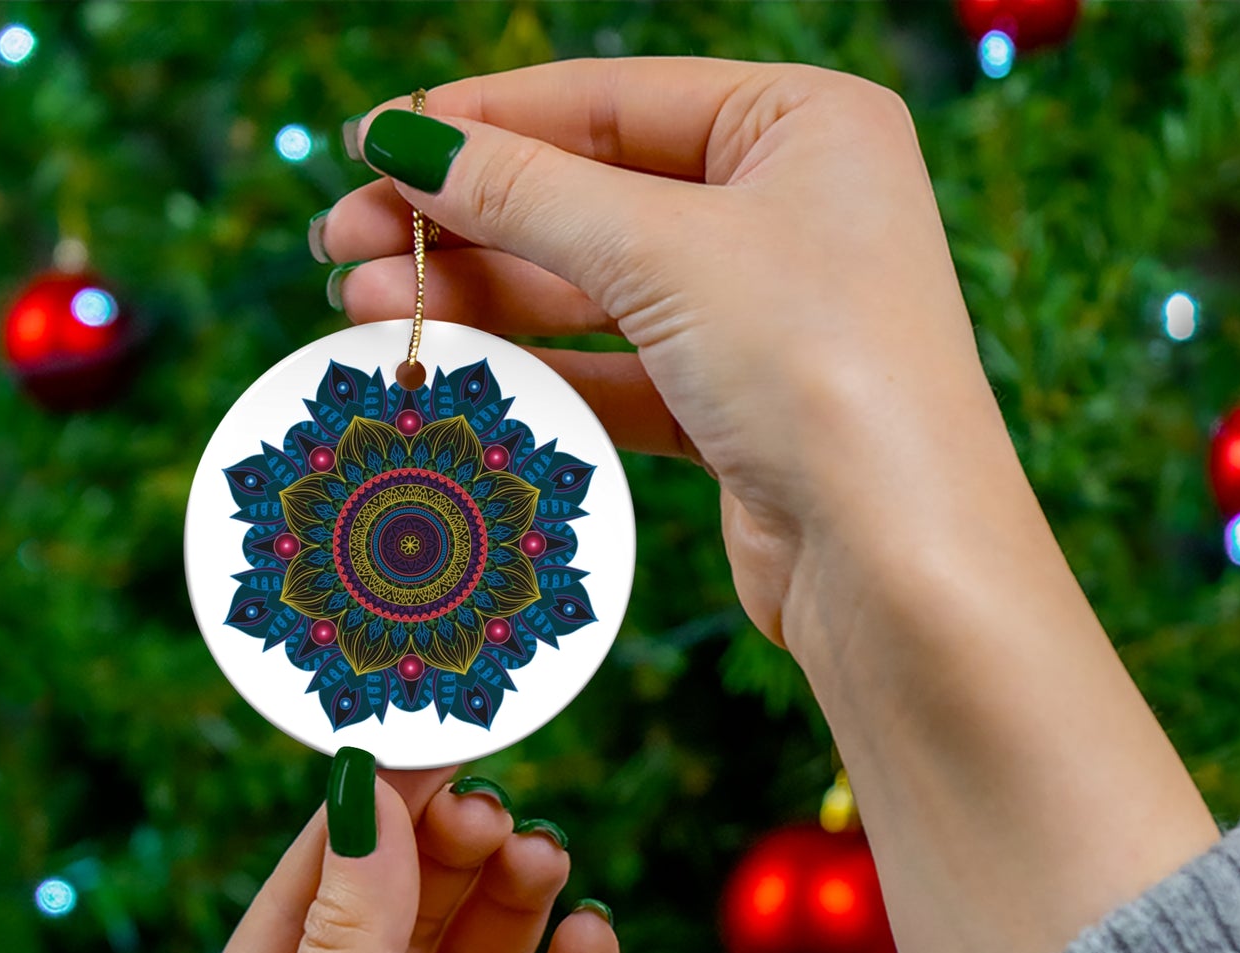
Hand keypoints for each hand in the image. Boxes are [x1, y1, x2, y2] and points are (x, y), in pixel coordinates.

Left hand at [159, 765, 618, 952]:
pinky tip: (592, 940)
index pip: (310, 898)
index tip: (425, 740)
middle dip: (447, 859)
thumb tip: (370, 798)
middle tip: (495, 805)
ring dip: (512, 910)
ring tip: (544, 856)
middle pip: (403, 925)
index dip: (367, 818)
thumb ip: (349, 945)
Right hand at [319, 60, 1219, 952]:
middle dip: (466, 221)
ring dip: (483, 297)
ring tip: (365, 306)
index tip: (372, 146)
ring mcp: (765, 315)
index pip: (612, 100)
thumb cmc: (820, 370)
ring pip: (595, 290)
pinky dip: (537, 368)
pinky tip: (448, 366)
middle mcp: (791, 211)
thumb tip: (404, 143)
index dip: (483, 122)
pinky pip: (617, 368)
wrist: (898, 564)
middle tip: (341, 244)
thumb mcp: (664, 253)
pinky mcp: (738, 409)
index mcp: (805, 126)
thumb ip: (527, 193)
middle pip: (593, 197)